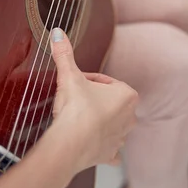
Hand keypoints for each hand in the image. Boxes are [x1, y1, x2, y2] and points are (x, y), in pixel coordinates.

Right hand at [49, 28, 137, 172]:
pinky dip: (103, 147)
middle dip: (95, 100)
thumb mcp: (69, 76)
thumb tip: (57, 32)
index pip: (106, 81)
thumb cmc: (75, 109)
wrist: (68, 144)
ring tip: (79, 119)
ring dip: (100, 121)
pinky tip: (95, 144)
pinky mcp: (110, 154)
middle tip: (76, 99)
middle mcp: (130, 116)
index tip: (76, 83)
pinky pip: (111, 150)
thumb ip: (64, 53)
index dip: (89, 80)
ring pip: (113, 125)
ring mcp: (121, 137)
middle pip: (110, 102)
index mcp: (127, 95)